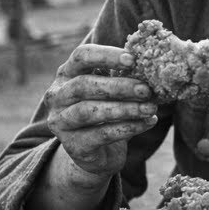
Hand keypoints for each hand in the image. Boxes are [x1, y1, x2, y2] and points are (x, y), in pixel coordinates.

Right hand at [43, 44, 157, 180]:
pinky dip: (127, 128)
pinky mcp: (73, 145)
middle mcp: (58, 96)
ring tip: (150, 108)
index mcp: (67, 73)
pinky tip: (148, 122)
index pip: (81, 56)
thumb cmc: (108, 111)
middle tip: (146, 89)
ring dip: (124, 108)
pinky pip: (100, 134)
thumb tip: (150, 63)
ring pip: (89, 111)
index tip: (133, 60)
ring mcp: (61, 122)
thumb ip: (123, 74)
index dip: (106, 56)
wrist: (99, 153)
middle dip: (118, 86)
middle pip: (83, 84)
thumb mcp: (112, 89)